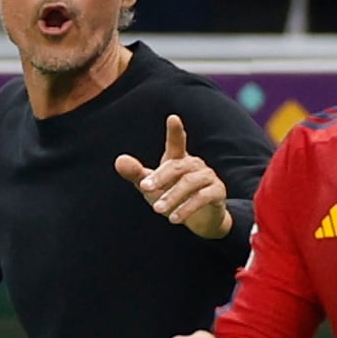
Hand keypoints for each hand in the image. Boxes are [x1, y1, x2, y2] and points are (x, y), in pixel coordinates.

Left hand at [115, 115, 233, 239]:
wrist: (202, 219)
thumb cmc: (173, 196)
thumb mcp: (152, 186)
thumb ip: (136, 174)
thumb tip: (119, 160)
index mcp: (178, 160)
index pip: (176, 143)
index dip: (175, 132)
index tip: (173, 118)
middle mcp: (195, 165)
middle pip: (177, 166)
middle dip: (160, 177)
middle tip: (144, 188)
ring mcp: (208, 177)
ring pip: (190, 183)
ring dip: (172, 196)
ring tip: (157, 210)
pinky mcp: (217, 193)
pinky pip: (203, 198)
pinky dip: (187, 208)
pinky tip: (174, 218)